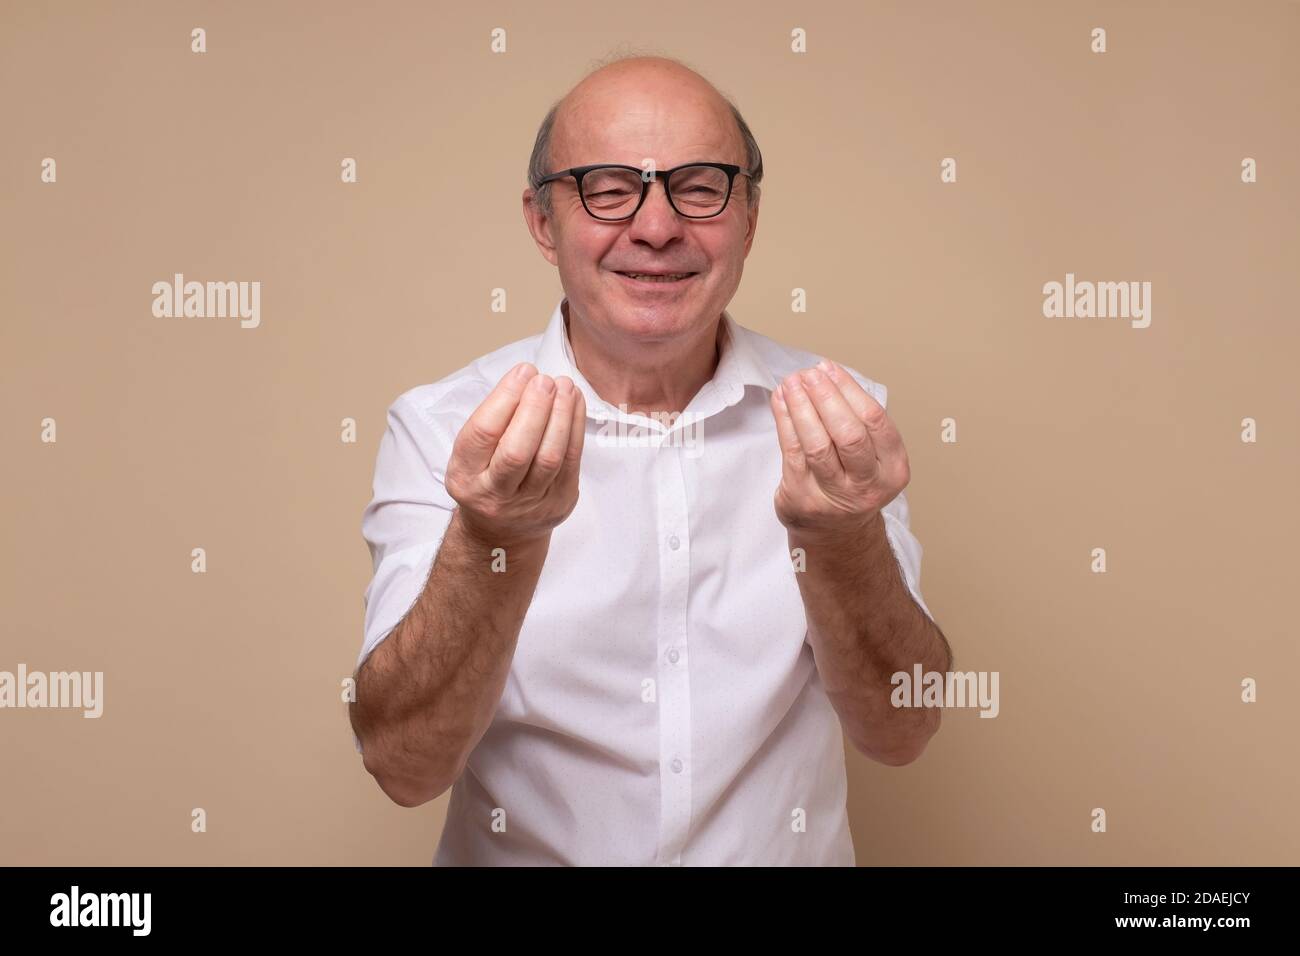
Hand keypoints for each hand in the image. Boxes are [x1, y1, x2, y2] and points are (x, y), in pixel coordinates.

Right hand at [445, 362, 585, 546]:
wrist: (501, 533)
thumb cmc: (486, 479)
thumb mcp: (470, 455)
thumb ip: (492, 422)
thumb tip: (526, 378)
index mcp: (465, 476)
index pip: (483, 434)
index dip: (505, 398)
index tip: (522, 372)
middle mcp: (494, 494)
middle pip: (517, 450)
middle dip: (535, 409)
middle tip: (545, 380)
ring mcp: (530, 503)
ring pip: (550, 457)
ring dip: (561, 416)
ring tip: (565, 386)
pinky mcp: (560, 502)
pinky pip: (572, 461)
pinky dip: (576, 427)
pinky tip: (576, 403)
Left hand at [769, 359, 908, 536]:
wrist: (835, 534)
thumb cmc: (852, 483)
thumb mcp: (872, 457)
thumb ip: (857, 421)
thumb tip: (825, 374)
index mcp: (893, 470)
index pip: (875, 421)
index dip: (850, 390)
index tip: (830, 369)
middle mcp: (868, 486)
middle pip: (849, 435)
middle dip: (827, 398)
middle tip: (810, 375)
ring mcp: (835, 497)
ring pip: (817, 445)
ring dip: (802, 407)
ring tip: (792, 382)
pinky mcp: (803, 499)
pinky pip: (793, 453)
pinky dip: (785, 421)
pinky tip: (781, 401)